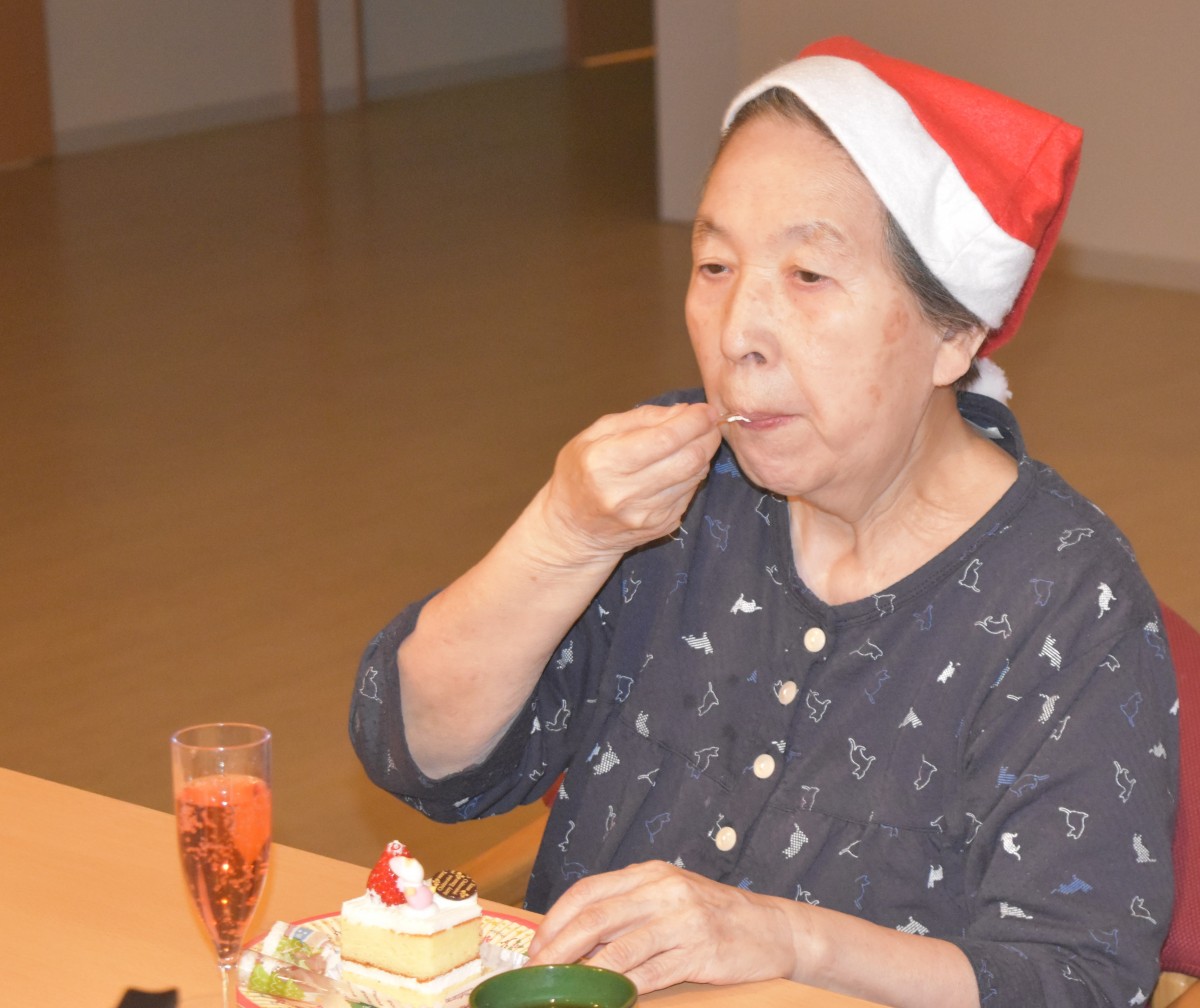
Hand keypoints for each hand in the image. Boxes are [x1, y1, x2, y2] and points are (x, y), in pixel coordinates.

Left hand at [526, 861, 797, 993]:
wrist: (772, 928)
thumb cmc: (711, 913)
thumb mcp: (668, 896)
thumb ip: (627, 909)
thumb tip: (575, 939)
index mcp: (650, 873)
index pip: (589, 891)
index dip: (556, 919)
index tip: (536, 946)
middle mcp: (663, 891)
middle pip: (596, 918)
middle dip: (559, 947)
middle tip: (537, 972)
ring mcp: (682, 921)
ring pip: (619, 949)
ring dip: (585, 973)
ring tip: (563, 989)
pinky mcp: (699, 952)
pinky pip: (650, 975)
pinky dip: (623, 989)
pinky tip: (607, 999)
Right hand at [538, 402, 721, 563]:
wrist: (573, 530)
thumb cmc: (579, 474)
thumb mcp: (595, 434)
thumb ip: (640, 418)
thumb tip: (683, 411)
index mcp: (605, 463)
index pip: (664, 439)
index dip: (693, 421)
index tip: (706, 409)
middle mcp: (626, 493)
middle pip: (688, 458)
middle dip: (707, 435)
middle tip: (709, 422)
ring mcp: (646, 514)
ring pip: (694, 476)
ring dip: (703, 453)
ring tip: (697, 440)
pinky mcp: (661, 526)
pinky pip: (690, 492)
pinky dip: (693, 474)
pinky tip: (682, 465)